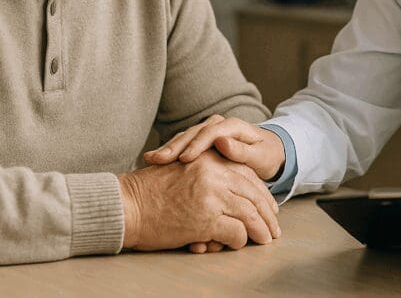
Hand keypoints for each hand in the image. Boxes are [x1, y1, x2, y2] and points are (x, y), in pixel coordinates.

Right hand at [117, 149, 280, 250]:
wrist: (126, 204)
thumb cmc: (149, 191)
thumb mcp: (184, 169)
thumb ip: (209, 173)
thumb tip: (232, 192)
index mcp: (210, 157)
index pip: (246, 174)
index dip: (260, 192)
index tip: (268, 204)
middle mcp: (214, 172)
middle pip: (253, 192)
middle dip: (267, 211)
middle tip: (274, 225)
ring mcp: (212, 194)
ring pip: (250, 212)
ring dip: (261, 228)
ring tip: (266, 238)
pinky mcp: (206, 218)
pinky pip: (236, 231)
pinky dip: (242, 240)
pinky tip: (241, 244)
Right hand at [144, 115, 286, 181]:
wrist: (268, 154)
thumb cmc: (266, 157)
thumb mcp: (260, 156)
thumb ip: (243, 151)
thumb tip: (222, 142)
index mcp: (233, 126)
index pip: (212, 132)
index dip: (197, 145)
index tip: (185, 159)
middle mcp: (218, 126)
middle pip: (193, 133)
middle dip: (174, 146)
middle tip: (158, 160)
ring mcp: (207, 133)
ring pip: (184, 139)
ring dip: (168, 149)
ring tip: (151, 160)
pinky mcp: (200, 144)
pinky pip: (182, 147)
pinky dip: (169, 154)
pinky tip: (153, 162)